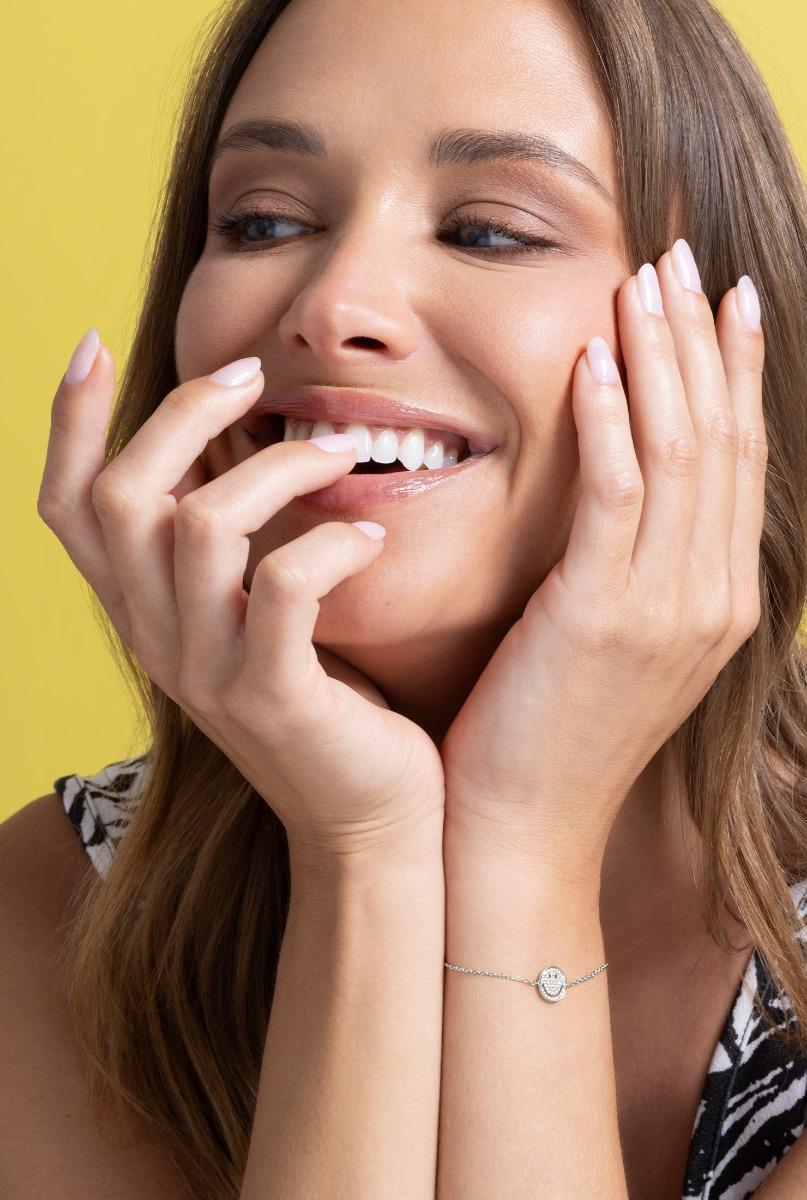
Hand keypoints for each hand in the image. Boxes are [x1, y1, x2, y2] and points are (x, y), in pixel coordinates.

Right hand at [37, 344, 444, 861]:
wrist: (365, 814)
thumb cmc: (324, 694)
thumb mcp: (249, 608)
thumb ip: (225, 535)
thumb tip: (228, 433)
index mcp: (142, 610)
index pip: (67, 507)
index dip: (67, 424)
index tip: (95, 345)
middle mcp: (156, 638)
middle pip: (121, 497)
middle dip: (181, 415)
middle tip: (252, 380)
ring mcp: (209, 671)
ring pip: (198, 526)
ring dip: (276, 467)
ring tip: (341, 453)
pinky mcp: (275, 695)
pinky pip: (284, 587)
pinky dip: (333, 542)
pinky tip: (374, 536)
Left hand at [440, 242, 765, 876]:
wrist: (520, 829)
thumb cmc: (550, 735)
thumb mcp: (613, 644)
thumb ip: (633, 568)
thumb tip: (620, 490)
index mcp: (721, 602)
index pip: (737, 461)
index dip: (733, 373)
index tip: (721, 298)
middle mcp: (713, 598)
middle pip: (721, 439)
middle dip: (704, 341)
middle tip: (683, 258)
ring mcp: (668, 609)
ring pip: (679, 452)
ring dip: (662, 357)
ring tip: (643, 281)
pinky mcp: (602, 616)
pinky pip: (616, 494)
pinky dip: (610, 419)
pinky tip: (593, 358)